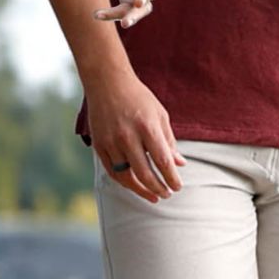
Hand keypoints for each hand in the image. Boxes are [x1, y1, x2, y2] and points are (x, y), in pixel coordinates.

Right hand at [88, 72, 184, 202]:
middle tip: (167, 194)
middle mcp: (127, 136)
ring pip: (126, 176)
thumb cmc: (138, 98)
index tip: (177, 187)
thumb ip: (169, 141)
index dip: (171, 178)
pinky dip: (124, 182)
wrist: (107, 82)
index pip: (162, 161)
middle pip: (144, 173)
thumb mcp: (159, 115)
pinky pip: (112, 171)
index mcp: (147, 127)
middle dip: (158, 188)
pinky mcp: (98, 145)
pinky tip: (135, 186)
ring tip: (153, 196)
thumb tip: (179, 164)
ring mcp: (111, 142)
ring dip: (141, 190)